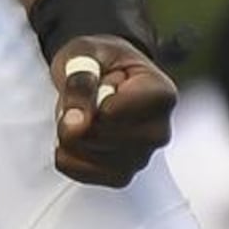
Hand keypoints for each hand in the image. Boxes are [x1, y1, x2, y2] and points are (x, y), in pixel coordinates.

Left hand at [50, 36, 175, 187]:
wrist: (106, 73)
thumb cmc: (102, 60)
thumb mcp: (86, 53)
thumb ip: (80, 82)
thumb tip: (74, 122)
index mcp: (161, 95)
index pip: (111, 113)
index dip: (90, 99)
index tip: (100, 81)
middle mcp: (159, 131)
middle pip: (99, 137)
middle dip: (78, 118)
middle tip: (91, 97)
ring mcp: (142, 157)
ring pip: (89, 157)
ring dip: (71, 135)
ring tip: (88, 114)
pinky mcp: (122, 175)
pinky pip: (81, 173)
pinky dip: (67, 155)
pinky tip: (76, 135)